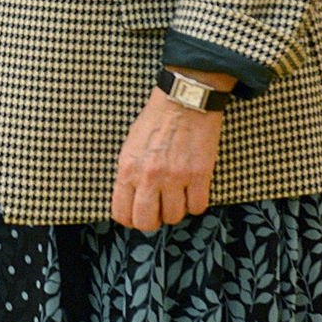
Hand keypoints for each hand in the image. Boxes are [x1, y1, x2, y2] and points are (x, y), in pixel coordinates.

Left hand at [112, 88, 226, 233]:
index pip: (121, 213)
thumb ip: (129, 173)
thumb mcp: (130, 145)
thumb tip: (131, 198)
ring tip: (177, 195)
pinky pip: (198, 207)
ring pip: (175, 217)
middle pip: (147, 222)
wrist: (184, 99)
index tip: (138, 215)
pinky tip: (193, 190)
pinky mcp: (200, 174)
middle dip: (153, 221)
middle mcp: (149, 176)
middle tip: (159, 210)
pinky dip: (196, 203)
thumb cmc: (156, 119)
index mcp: (127, 168)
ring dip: (176, 210)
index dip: (130, 220)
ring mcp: (175, 177)